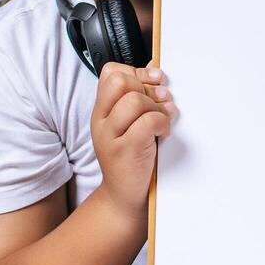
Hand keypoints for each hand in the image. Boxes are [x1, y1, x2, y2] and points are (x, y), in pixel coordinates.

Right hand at [91, 59, 175, 219]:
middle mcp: (102, 121)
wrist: (124, 197)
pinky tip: (162, 134)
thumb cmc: (132, 158)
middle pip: (121, 81)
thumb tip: (155, 68)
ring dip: (157, 108)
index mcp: (102, 110)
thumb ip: (138, 98)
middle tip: (158, 104)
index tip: (152, 84)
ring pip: (136, 100)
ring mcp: (111, 136)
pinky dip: (162, 123)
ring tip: (161, 122)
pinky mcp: (125, 150)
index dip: (135, 72)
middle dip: (146, 88)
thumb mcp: (129, 124)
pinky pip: (148, 121)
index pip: (110, 72)